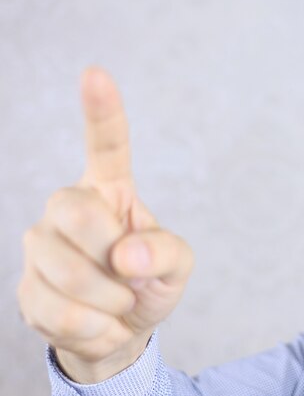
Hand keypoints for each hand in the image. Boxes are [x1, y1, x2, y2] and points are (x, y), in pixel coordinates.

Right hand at [17, 67, 193, 382]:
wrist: (121, 330)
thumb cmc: (149, 284)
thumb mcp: (177, 266)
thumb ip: (165, 252)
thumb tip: (125, 253)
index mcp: (112, 191)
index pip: (107, 146)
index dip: (101, 112)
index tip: (96, 74)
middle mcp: (69, 207)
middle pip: (75, 212)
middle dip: (111, 257)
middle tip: (131, 278)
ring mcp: (41, 245)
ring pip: (66, 271)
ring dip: (109, 301)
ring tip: (119, 302)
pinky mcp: (25, 287)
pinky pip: (58, 312)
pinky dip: (95, 329)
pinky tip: (99, 322)